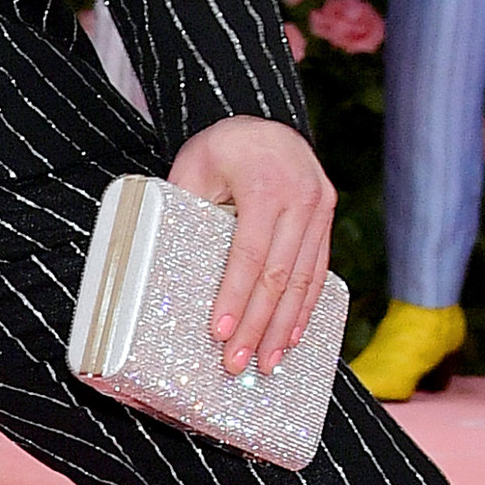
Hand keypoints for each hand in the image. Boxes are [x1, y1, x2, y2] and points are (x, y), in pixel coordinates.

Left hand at [170, 113, 336, 374]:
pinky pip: (318, 271)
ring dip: (284, 327)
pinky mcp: (326, 219)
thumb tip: (159, 263)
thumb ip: (183, 209)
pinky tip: (292, 336)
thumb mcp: (194, 167)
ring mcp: (320, 209)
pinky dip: (305, 307)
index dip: (235, 296)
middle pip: (278, 275)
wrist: (268, 122)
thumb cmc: (223, 147)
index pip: (249, 253)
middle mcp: (301, 197)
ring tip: (267, 363)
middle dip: (258, 325)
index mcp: (265, 184)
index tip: (221, 332)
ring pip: (303, 279)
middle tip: (238, 362)